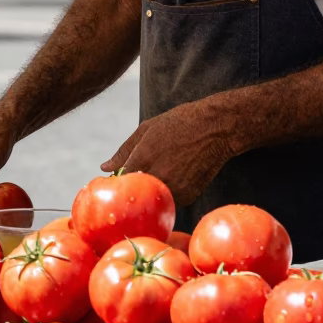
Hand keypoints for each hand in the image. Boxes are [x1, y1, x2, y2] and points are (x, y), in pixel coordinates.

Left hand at [101, 100, 233, 206]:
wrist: (217, 128)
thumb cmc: (180, 122)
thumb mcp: (148, 128)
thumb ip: (124, 149)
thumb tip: (105, 167)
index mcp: (144, 158)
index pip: (119, 180)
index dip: (116, 180)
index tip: (116, 178)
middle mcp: (158, 176)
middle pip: (134, 192)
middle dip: (131, 187)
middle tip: (134, 178)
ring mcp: (174, 189)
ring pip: (151, 198)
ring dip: (148, 192)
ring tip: (156, 175)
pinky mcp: (187, 197)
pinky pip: (168, 200)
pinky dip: (165, 193)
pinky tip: (171, 176)